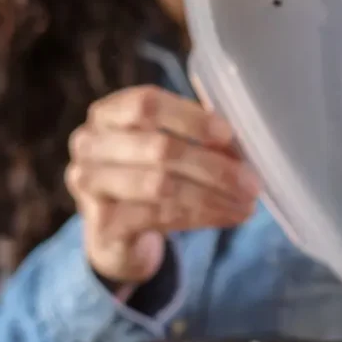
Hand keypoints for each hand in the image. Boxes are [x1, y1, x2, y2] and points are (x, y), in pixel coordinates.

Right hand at [66, 86, 259, 285]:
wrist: (115, 236)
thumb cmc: (147, 178)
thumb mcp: (163, 148)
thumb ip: (194, 136)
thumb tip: (241, 144)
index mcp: (107, 114)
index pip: (146, 104)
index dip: (190, 118)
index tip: (228, 134)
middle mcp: (90, 145)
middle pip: (159, 149)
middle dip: (213, 166)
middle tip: (252, 182)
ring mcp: (90, 185)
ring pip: (161, 186)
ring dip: (212, 195)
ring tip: (247, 203)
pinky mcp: (103, 224)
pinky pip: (160, 217)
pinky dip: (201, 217)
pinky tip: (228, 217)